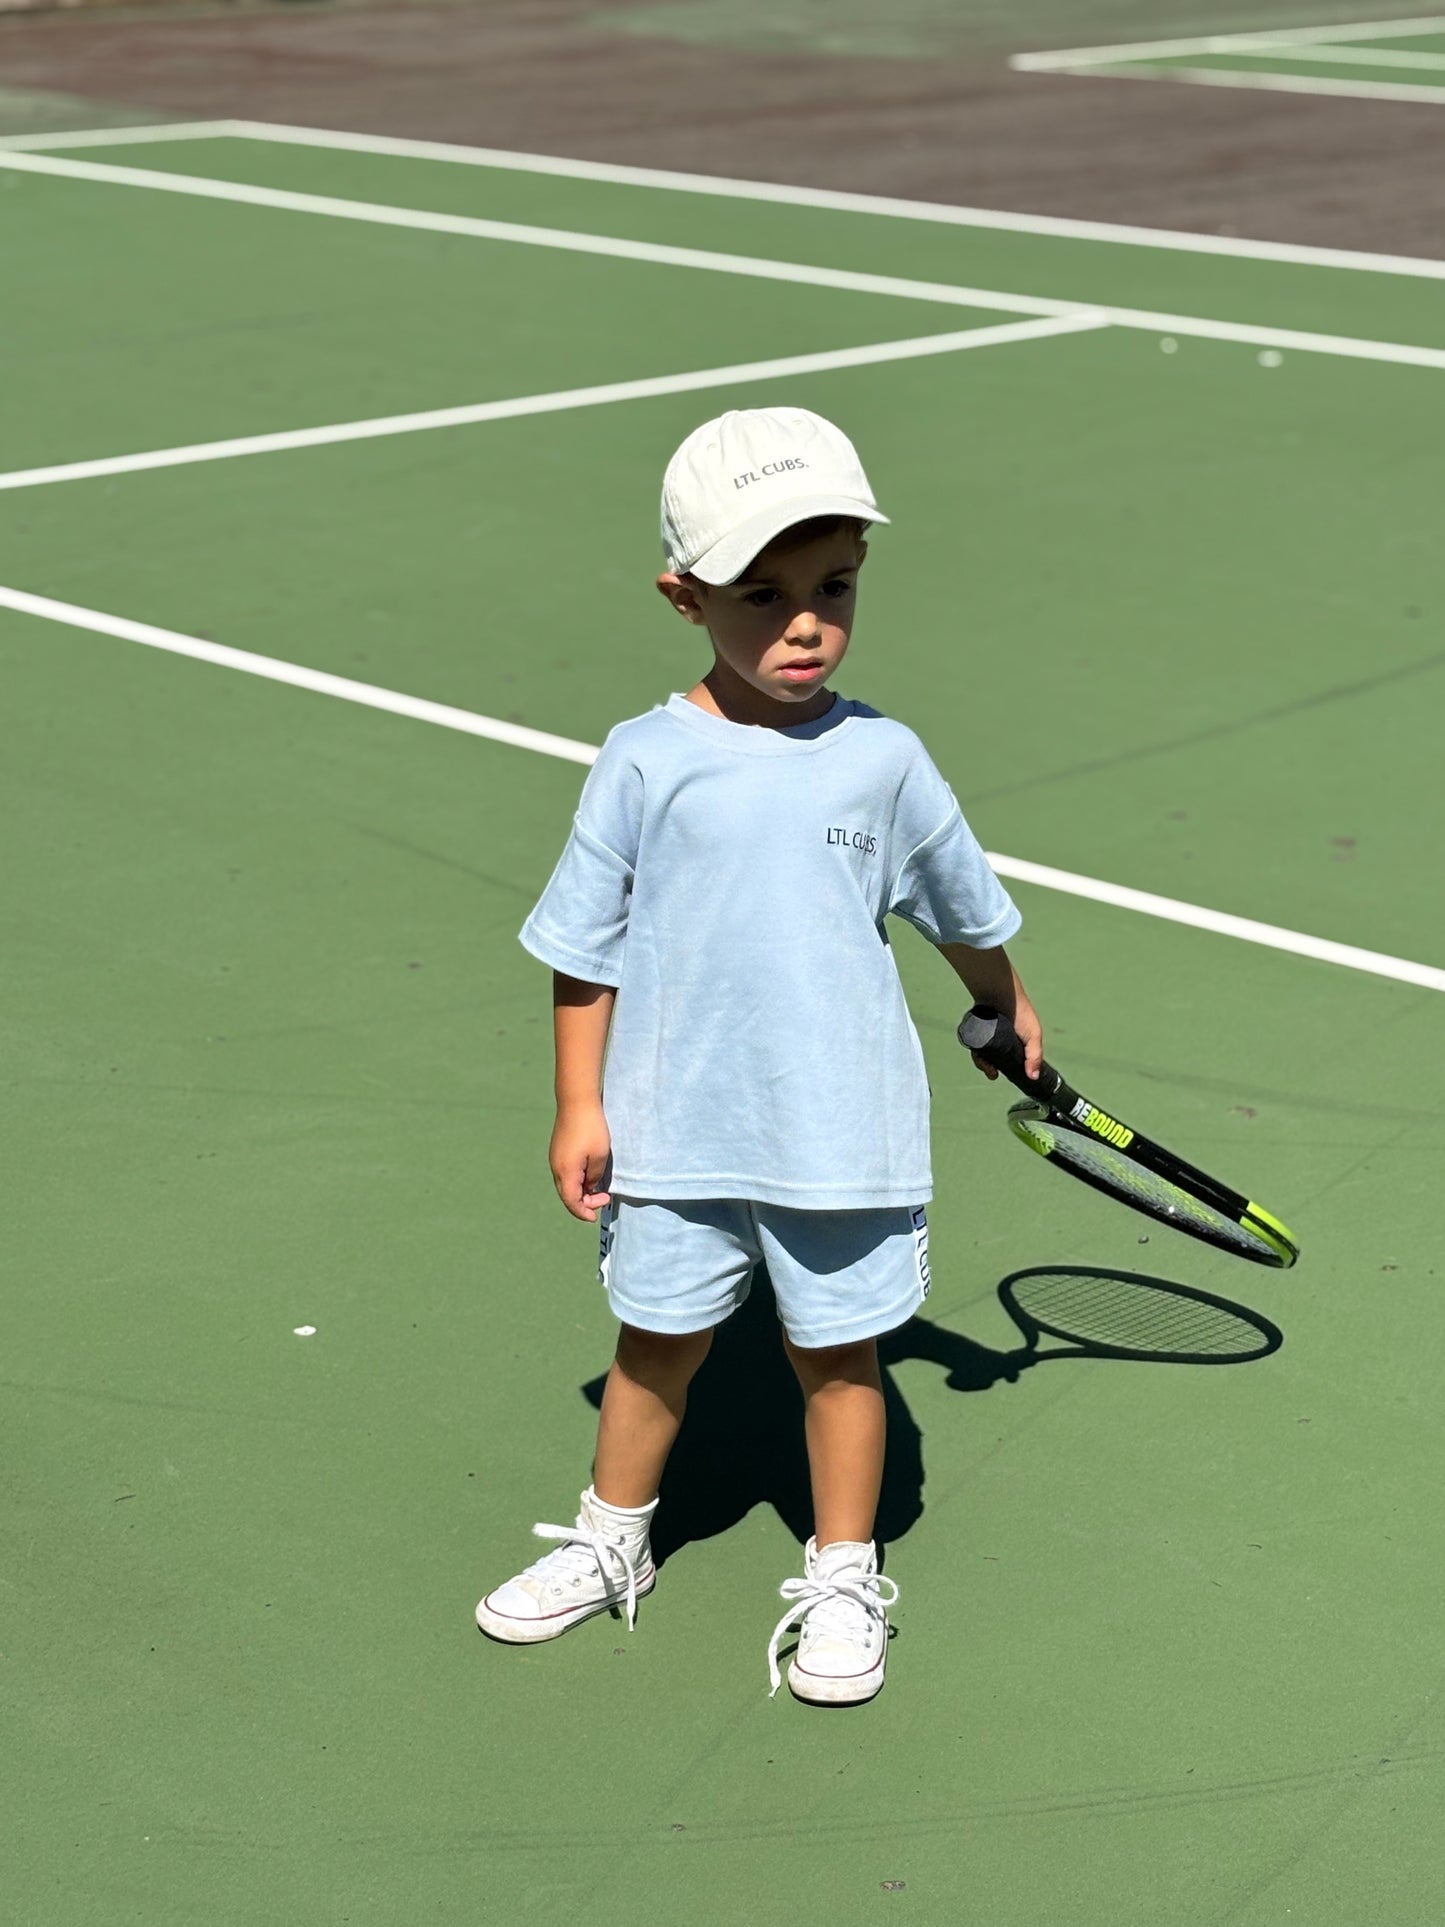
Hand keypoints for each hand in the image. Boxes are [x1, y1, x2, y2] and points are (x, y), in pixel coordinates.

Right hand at [549, 1102, 611, 1220]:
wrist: (576, 1101)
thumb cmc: (591, 1128)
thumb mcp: (599, 1156)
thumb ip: (594, 1176)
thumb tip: (589, 1186)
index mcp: (565, 1172)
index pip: (571, 1202)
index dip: (583, 1212)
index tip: (595, 1216)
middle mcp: (556, 1168)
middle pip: (566, 1195)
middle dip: (584, 1203)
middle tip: (604, 1198)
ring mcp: (555, 1158)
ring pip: (565, 1184)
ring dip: (580, 1191)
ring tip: (598, 1189)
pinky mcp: (558, 1151)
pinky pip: (565, 1174)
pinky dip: (577, 1181)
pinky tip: (590, 1176)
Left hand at [971, 991, 1044, 1082]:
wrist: (1000, 994)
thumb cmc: (1021, 1012)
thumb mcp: (1033, 1036)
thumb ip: (1034, 1057)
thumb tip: (1033, 1077)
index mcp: (1016, 1044)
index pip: (1012, 1062)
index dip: (1010, 1071)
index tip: (1006, 1076)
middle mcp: (1001, 1042)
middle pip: (995, 1062)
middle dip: (992, 1070)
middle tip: (992, 1073)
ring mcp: (988, 1038)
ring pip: (984, 1057)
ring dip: (983, 1065)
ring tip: (986, 1066)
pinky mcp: (977, 1035)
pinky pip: (974, 1048)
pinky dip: (976, 1055)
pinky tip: (978, 1057)